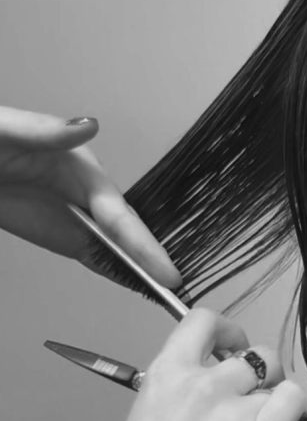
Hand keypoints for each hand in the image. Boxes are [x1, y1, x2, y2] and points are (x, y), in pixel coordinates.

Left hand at [0, 105, 180, 286]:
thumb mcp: (3, 130)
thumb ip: (43, 131)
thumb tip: (88, 126)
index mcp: (78, 166)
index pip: (117, 210)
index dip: (142, 242)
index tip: (165, 269)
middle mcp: (83, 191)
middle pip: (124, 230)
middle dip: (151, 257)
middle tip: (175, 288)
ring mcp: (71, 214)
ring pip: (113, 245)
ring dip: (138, 267)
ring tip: (165, 293)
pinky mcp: (57, 232)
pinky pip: (92, 253)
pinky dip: (116, 270)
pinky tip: (134, 284)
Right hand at [72, 308, 306, 420]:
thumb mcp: (152, 417)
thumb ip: (187, 391)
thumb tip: (228, 382)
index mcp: (167, 375)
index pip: (204, 321)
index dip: (228, 330)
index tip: (233, 345)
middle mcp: (203, 386)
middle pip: (257, 354)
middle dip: (263, 375)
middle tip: (256, 399)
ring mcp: (234, 412)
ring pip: (281, 380)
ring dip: (279, 400)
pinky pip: (296, 404)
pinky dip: (297, 417)